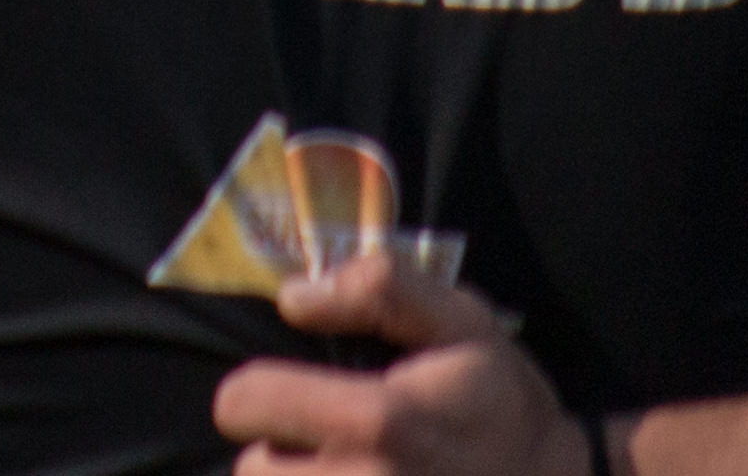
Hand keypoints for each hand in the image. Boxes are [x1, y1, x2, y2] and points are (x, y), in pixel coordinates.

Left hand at [210, 255, 593, 475]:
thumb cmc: (503, 406)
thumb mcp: (465, 323)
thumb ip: (381, 290)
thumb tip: (292, 298)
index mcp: (380, 420)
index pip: (244, 403)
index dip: (255, 393)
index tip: (285, 395)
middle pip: (250, 473)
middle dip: (274, 456)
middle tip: (321, 449)